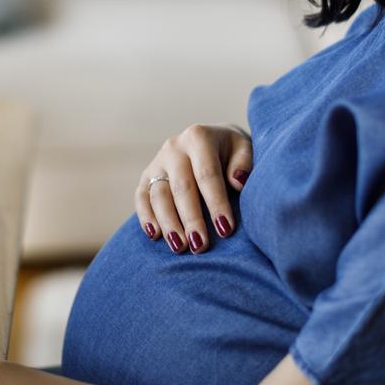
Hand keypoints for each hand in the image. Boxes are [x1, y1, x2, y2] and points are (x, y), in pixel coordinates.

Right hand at [136, 123, 252, 253]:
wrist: (211, 142)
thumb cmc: (231, 152)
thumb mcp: (243, 149)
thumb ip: (243, 163)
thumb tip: (238, 181)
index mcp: (198, 137)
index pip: (207, 174)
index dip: (216, 203)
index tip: (225, 229)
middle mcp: (174, 147)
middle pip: (181, 188)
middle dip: (191, 219)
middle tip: (200, 246)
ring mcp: (157, 162)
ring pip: (159, 195)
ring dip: (169, 224)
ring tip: (180, 247)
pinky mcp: (146, 176)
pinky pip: (141, 198)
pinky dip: (146, 217)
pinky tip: (155, 236)